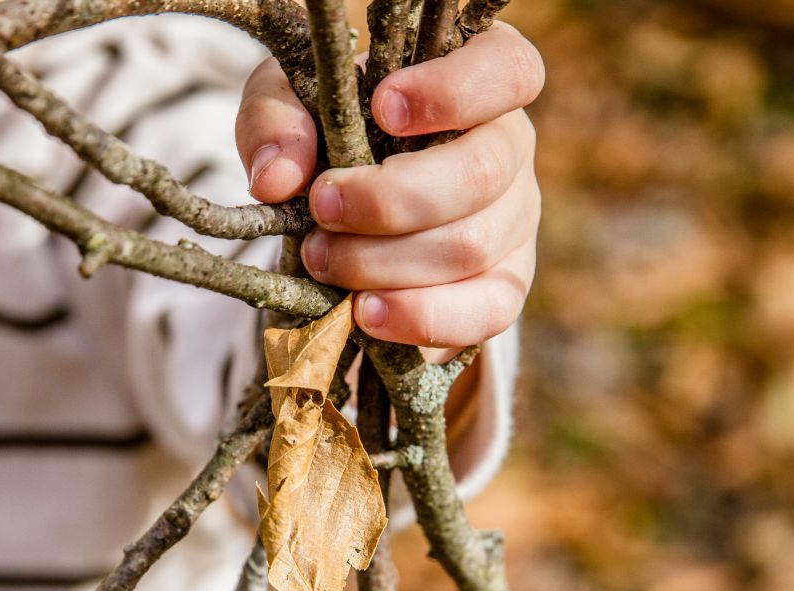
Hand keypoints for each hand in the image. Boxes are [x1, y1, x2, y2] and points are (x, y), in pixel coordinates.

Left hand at [235, 23, 543, 350]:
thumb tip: (277, 180)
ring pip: (471, 248)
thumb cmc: (327, 129)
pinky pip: (488, 312)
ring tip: (323, 261)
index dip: (453, 92)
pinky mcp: (505, 285)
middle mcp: (512, 147)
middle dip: (389, 201)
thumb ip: (276, 121)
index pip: (508, 70)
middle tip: (322, 209)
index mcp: (480, 78)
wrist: (341, 205)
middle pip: (480, 174)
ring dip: (384, 263)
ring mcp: (516, 221)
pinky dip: (421, 318)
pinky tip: (365, 313)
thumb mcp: (288, 102)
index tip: (382, 109)